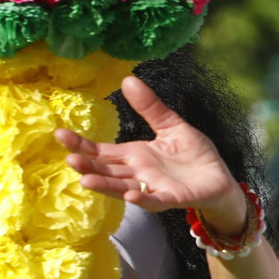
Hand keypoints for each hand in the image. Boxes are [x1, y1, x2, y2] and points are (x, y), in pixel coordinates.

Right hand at [56, 76, 246, 232]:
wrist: (219, 178)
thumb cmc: (194, 155)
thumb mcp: (171, 125)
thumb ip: (150, 107)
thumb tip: (128, 78)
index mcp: (135, 155)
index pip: (102, 151)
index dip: (82, 145)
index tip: (59, 134)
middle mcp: (138, 173)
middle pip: (107, 171)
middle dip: (88, 166)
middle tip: (69, 159)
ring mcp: (152, 188)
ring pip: (122, 187)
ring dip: (105, 185)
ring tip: (86, 180)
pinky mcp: (171, 198)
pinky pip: (153, 200)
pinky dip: (141, 198)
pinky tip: (130, 194)